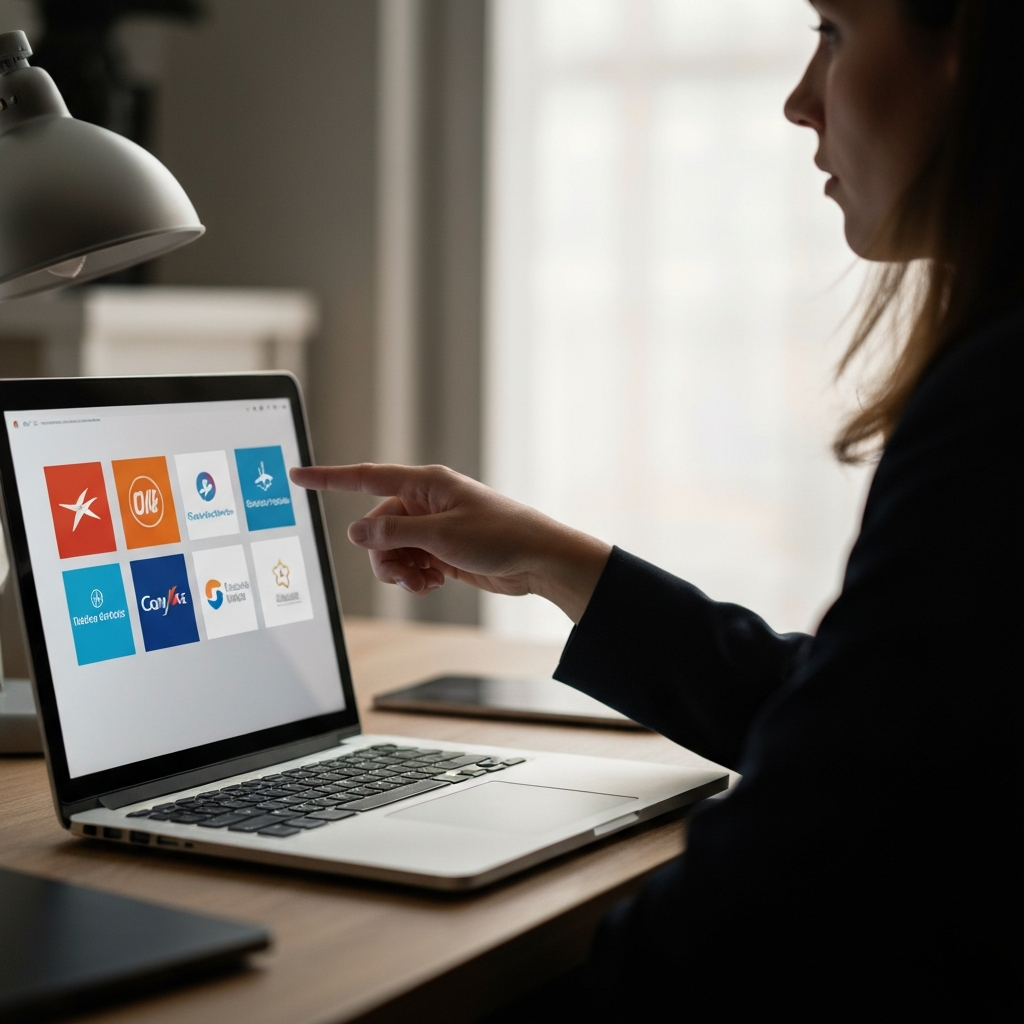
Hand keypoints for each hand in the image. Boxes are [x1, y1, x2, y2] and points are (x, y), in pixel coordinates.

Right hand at [289, 463, 610, 622]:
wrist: (539, 561)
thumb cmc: (501, 536)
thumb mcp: (442, 536)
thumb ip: (395, 535)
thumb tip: (356, 533)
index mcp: (425, 485)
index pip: (366, 478)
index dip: (329, 478)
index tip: (298, 475)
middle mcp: (426, 503)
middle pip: (377, 528)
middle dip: (383, 555)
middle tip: (405, 572)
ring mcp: (433, 527)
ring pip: (391, 550)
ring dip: (400, 570)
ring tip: (424, 581)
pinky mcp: (442, 550)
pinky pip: (410, 562)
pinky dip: (415, 576)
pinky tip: (434, 582)